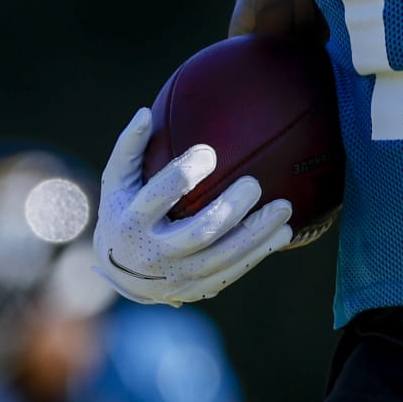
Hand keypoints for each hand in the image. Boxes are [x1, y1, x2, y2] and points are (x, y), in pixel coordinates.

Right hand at [91, 107, 292, 304]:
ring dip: (257, 233)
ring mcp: (177, 276)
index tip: (209, 152)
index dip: (183, 174)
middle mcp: (154, 253)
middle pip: (199, 233)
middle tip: (254, 183)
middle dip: (230, 209)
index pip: (157, 197)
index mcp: (132, 221)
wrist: (121, 271)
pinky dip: (260, 252)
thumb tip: (145, 113)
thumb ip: (129, 148)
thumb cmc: (124, 210)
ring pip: (224, 257)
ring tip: (285, 207)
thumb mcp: (117, 181)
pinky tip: (284, 232)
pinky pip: (233, 271)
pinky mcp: (197, 288)